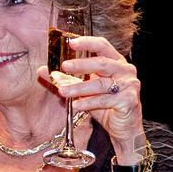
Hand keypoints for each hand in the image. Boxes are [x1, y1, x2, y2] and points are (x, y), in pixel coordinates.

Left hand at [38, 35, 143, 155]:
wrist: (124, 128)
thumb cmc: (107, 106)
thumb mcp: (84, 91)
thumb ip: (67, 79)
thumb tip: (43, 71)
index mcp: (116, 62)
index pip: (102, 45)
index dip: (87, 42)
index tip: (71, 43)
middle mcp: (125, 70)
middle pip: (102, 63)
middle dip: (81, 64)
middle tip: (64, 67)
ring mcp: (129, 85)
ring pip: (100, 84)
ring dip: (79, 88)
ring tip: (63, 92)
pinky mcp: (129, 100)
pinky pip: (104, 100)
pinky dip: (88, 103)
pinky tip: (75, 106)